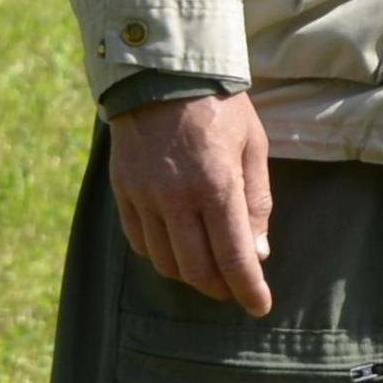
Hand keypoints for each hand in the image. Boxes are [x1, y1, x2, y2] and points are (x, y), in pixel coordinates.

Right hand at [108, 90, 273, 315]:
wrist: (162, 75)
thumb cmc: (220, 107)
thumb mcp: (253, 146)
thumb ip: (256, 201)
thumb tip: (257, 253)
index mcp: (216, 185)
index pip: (233, 256)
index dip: (248, 288)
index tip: (259, 306)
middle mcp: (176, 198)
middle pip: (196, 268)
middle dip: (220, 287)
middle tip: (236, 290)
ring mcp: (144, 197)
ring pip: (165, 261)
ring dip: (190, 275)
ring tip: (210, 272)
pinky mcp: (122, 192)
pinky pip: (140, 242)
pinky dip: (160, 256)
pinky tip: (178, 251)